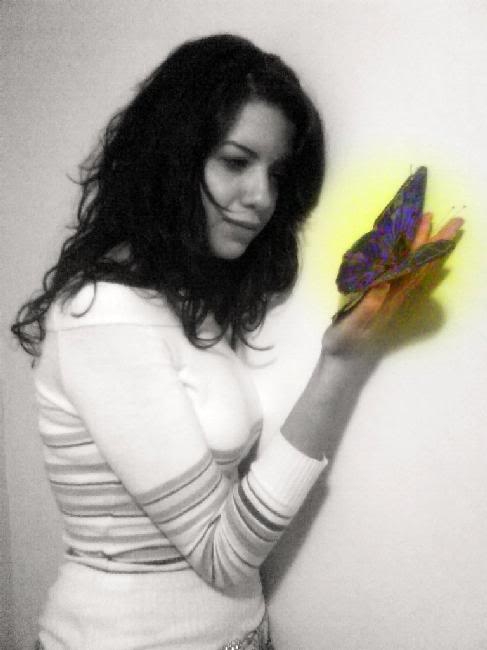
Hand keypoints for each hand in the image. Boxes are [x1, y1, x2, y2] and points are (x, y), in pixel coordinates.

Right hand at [322, 213, 463, 357]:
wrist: (342, 360)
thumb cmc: (344, 344)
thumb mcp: (352, 327)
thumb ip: (367, 306)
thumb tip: (384, 281)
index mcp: (390, 299)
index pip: (414, 267)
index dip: (427, 246)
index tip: (436, 226)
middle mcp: (394, 294)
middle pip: (416, 263)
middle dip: (428, 238)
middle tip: (434, 215)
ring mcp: (388, 295)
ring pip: (409, 266)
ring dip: (418, 244)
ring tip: (424, 224)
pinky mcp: (379, 297)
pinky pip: (396, 270)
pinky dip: (403, 255)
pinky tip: (401, 247)